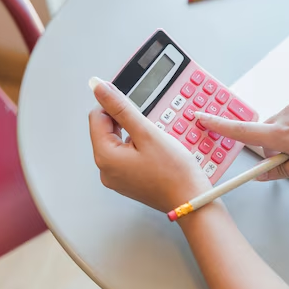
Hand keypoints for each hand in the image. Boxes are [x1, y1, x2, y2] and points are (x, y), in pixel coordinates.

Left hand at [88, 77, 211, 211]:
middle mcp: (106, 170)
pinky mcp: (128, 181)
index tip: (132, 102)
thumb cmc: (174, 173)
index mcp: (105, 157)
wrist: (191, 199)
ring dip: (133, 133)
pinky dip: (138, 147)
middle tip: (148, 124)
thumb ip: (121, 108)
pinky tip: (154, 151)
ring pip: (117, 142)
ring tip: (155, 140)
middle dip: (125, 121)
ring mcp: (117, 178)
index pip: (97, 117)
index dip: (114, 105)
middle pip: (106, 130)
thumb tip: (100, 89)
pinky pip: (126, 156)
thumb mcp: (147, 133)